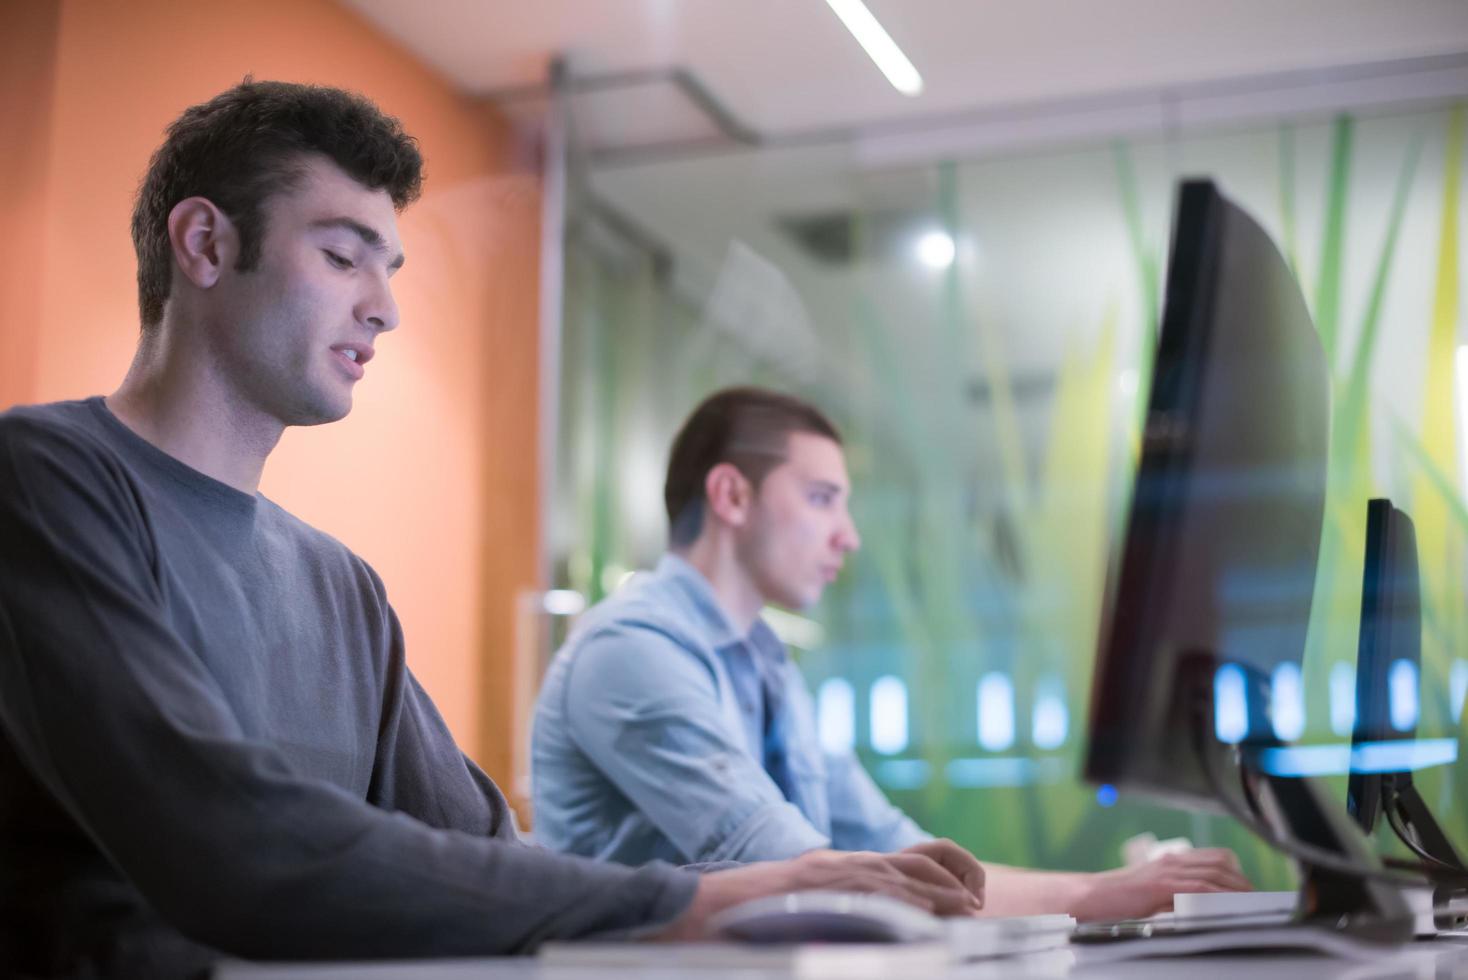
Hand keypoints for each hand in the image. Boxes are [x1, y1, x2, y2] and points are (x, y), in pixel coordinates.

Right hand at [657, 847, 980, 939]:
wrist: (716, 906)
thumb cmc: (758, 909)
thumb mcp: (809, 895)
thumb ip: (841, 898)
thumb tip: (876, 920)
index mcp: (843, 865)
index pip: (905, 860)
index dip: (939, 875)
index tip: (963, 895)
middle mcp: (845, 864)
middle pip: (915, 864)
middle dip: (951, 882)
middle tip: (974, 905)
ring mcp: (838, 877)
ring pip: (906, 878)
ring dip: (942, 893)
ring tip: (968, 909)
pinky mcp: (830, 892)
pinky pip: (882, 896)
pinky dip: (912, 905)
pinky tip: (931, 918)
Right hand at [1068, 848, 1252, 921]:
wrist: (1091, 897)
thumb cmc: (1117, 900)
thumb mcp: (1151, 894)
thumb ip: (1175, 896)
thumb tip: (1202, 909)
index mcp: (1170, 860)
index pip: (1215, 857)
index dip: (1237, 872)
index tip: (1250, 890)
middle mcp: (1172, 860)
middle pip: (1220, 863)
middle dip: (1243, 882)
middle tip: (1259, 900)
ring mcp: (1167, 871)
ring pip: (1214, 875)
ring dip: (1237, 890)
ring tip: (1252, 905)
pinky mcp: (1162, 885)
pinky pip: (1199, 888)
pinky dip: (1219, 896)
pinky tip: (1230, 907)